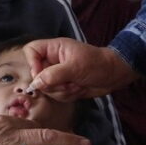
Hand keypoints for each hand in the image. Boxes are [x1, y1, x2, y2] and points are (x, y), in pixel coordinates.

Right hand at [23, 37, 138, 101]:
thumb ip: (54, 75)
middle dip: (53, 84)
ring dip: (62, 91)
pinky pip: (56, 95)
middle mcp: (52, 61)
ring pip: (46, 88)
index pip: (31, 51)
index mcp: (54, 48)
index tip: (42, 75)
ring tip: (77, 85)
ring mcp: (57, 74)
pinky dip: (67, 95)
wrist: (114, 75)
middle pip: (37, 74)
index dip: (32, 64)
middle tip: (68, 82)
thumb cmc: (97, 64)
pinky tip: (79, 89)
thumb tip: (36, 83)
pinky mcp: (63, 86)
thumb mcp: (75, 67)